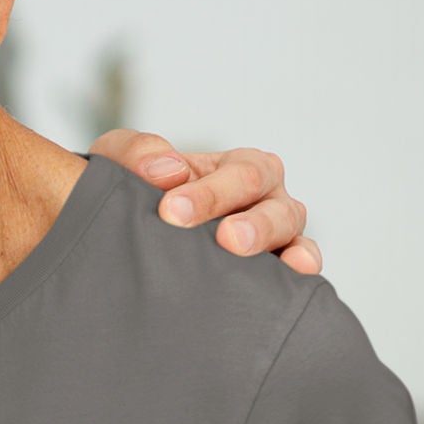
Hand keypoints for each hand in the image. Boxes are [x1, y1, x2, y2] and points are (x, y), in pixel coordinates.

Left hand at [89, 130, 320, 274]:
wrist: (126, 238)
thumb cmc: (133, 192)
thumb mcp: (122, 163)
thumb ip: (136, 152)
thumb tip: (167, 171)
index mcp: (236, 167)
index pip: (239, 172)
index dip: (209, 193)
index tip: (171, 213)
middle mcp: (264, 196)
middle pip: (270, 202)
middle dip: (245, 220)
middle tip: (221, 239)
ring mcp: (275, 231)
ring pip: (287, 227)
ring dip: (266, 239)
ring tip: (241, 249)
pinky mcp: (278, 267)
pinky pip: (302, 259)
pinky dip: (302, 261)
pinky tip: (296, 270)